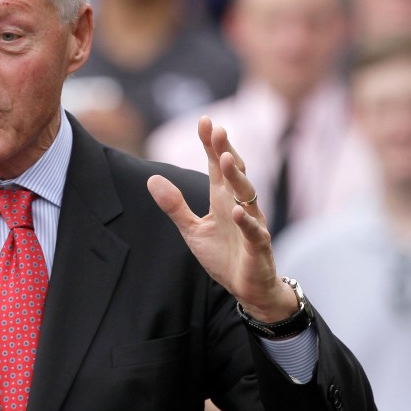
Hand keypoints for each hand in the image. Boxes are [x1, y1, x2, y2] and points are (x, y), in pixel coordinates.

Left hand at [146, 117, 297, 322]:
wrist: (247, 289)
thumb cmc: (224, 256)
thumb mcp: (192, 229)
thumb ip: (175, 205)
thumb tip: (152, 179)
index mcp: (223, 199)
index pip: (217, 166)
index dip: (211, 144)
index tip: (205, 121)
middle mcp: (239, 206)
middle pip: (234, 173)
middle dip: (226, 151)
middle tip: (218, 130)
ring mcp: (252, 224)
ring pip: (248, 196)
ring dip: (237, 178)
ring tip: (226, 159)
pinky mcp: (258, 246)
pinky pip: (254, 232)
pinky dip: (247, 222)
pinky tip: (238, 211)